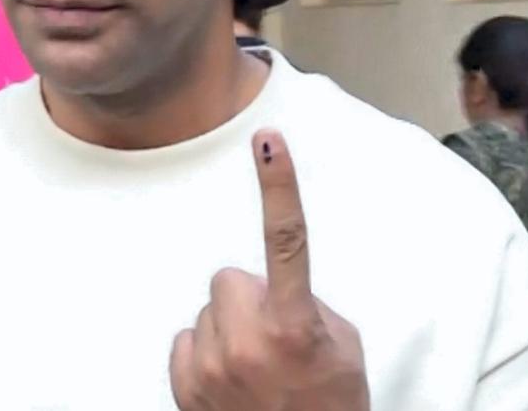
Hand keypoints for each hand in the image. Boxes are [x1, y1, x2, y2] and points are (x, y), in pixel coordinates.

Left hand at [169, 130, 368, 410]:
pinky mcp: (185, 385)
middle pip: (229, 277)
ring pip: (208, 310)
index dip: (278, 185)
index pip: (287, 238)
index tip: (268, 143)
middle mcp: (249, 341)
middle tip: (273, 337)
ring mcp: (212, 366)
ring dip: (227, 329)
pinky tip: (230, 381)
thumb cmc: (330, 407)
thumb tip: (274, 287)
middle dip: (248, 298)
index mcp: (296, 324)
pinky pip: (186, 340)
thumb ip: (307, 303)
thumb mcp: (342, 348)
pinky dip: (205, 354)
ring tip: (255, 369)